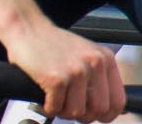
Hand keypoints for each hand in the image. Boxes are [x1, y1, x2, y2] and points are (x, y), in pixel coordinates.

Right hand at [4, 21, 124, 122]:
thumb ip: (98, 76)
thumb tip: (107, 107)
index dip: (107, 115)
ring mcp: (75, 71)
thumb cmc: (50, 41)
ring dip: (62, 111)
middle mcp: (93, 64)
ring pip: (76, 112)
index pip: (117, 101)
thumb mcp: (84, 53)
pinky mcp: (55, 79)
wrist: (24, 25)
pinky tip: (43, 99)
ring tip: (54, 101)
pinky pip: (55, 108)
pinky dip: (47, 108)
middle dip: (82, 115)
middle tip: (69, 108)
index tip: (96, 116)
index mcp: (105, 58)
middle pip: (98, 110)